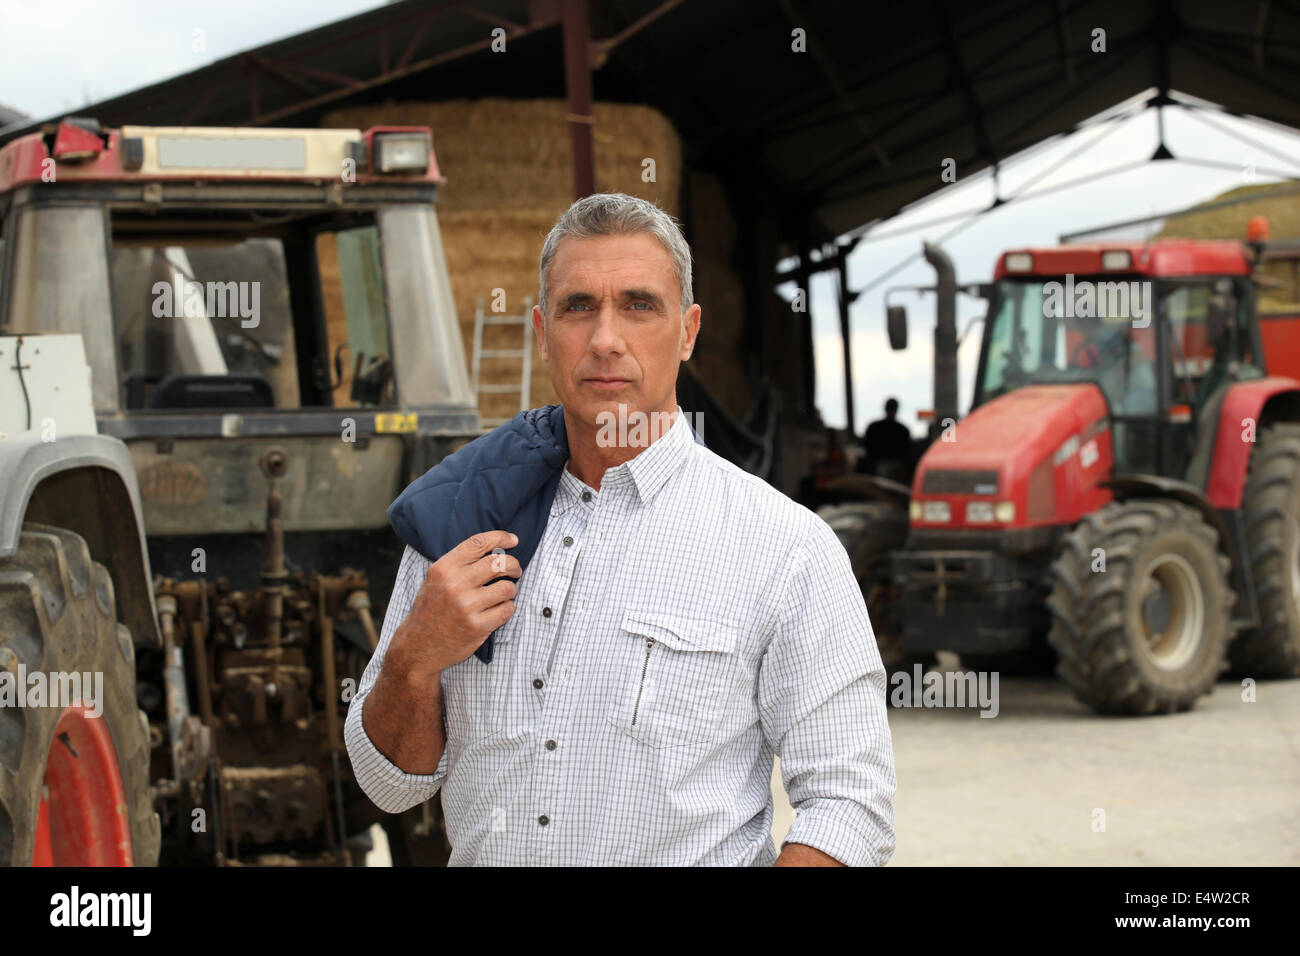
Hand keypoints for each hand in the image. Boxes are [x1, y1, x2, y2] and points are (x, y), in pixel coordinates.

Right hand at [389, 530, 521, 679]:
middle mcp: (454, 585)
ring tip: (505, 593)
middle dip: (513, 565)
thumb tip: (496, 548)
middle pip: (498, 563)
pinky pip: (507, 610)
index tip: (513, 540)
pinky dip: (508, 608)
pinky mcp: (477, 626)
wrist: (418, 645)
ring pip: (507, 588)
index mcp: (443, 569)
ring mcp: (466, 606)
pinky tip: (499, 609)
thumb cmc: (431, 609)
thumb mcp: (436, 579)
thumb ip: (460, 563)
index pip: (478, 543)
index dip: (500, 537)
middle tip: (515, 570)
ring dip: (511, 589)